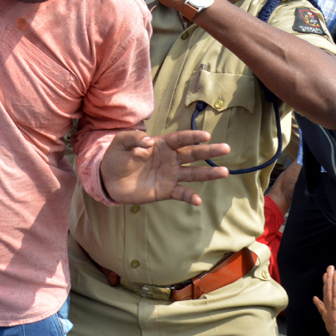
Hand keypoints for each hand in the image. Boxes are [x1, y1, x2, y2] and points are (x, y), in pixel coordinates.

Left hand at [100, 129, 229, 205]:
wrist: (108, 180)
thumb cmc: (116, 157)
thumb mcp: (120, 142)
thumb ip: (133, 138)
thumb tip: (149, 142)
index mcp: (162, 144)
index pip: (180, 139)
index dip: (193, 136)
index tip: (206, 135)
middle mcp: (170, 159)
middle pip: (193, 154)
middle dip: (209, 151)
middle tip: (226, 148)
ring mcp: (170, 175)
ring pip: (193, 173)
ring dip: (208, 173)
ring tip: (224, 172)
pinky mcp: (166, 191)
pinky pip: (181, 193)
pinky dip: (190, 197)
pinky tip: (198, 200)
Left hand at [312, 266, 335, 335]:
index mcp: (332, 327)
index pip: (325, 312)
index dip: (320, 304)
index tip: (315, 298)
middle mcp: (334, 318)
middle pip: (328, 298)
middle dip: (326, 286)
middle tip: (325, 274)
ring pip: (332, 294)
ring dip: (331, 280)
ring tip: (331, 268)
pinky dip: (335, 286)